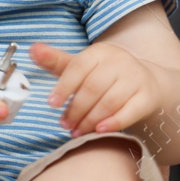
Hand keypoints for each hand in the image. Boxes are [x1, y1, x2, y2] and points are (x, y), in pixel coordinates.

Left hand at [31, 41, 158, 136]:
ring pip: (109, 102)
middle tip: (65, 125)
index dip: (64, 86)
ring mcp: (136, 79)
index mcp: (100, 52)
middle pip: (93, 88)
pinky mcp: (147, 96)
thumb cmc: (106, 75)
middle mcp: (120, 62)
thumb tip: (32, 49)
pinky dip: (113, 123)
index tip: (52, 104)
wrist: (147, 82)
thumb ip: (57, 61)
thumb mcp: (82, 66)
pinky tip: (99, 131)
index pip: (79, 67)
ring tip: (77, 131)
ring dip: (90, 120)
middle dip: (76, 110)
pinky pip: (130, 111)